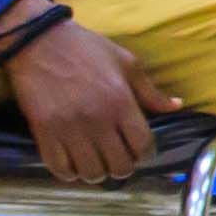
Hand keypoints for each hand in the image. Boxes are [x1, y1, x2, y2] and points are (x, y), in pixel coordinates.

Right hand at [2, 10, 178, 185]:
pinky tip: (74, 163)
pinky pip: (59, 168)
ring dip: (97, 172)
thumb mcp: (126, 63)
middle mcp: (97, 120)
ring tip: (97, 162)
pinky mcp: (44, 132)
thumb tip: (176, 106)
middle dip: (124, 166)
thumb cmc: (87, 49)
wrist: (39, 41)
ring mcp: (68, 129)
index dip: (146, 154)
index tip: (140, 151)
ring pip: (90, 172)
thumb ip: (150, 91)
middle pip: (119, 165)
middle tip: (119, 158)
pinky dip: (69, 173)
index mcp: (120, 102)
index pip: (142, 145)